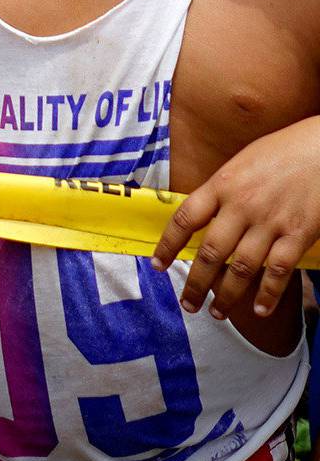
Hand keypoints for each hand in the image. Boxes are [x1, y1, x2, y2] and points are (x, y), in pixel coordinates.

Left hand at [151, 117, 319, 321]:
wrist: (318, 148)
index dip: (168, 245)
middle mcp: (241, 206)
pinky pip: (278, 271)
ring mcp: (270, 222)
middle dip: (195, 283)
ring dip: (227, 295)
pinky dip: (267, 294)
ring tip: (216, 312)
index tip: (158, 264)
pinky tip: (259, 309)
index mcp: (221, 185)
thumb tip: (203, 217)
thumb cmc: (278, 152)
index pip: (184, 219)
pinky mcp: (298, 235)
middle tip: (187, 304)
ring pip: (241, 268)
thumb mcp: (239, 163)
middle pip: (211, 252)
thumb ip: (221, 191)